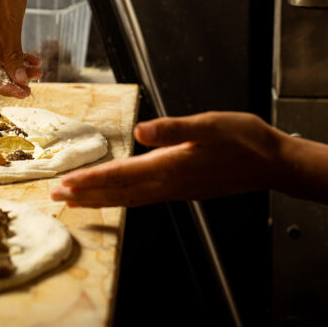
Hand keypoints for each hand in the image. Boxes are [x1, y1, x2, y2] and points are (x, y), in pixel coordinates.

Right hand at [0, 0, 42, 97]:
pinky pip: (1, 48)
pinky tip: (32, 59)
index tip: (23, 93)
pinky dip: (15, 54)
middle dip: (13, 75)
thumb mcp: (10, 29)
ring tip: (37, 69)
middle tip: (33, 83)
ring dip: (17, 65)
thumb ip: (13, 57)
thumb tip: (20, 81)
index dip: (3, 86)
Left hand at [50, 111, 287, 207]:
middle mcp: (168, 183)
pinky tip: (115, 196)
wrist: (271, 163)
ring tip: (75, 200)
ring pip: (128, 198)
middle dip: (84, 195)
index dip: (89, 180)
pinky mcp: (182, 189)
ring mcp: (175, 189)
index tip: (64, 185)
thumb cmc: (243, 140)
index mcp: (170, 166)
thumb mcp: (209, 125)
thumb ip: (174, 129)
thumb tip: (141, 132)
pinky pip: (141, 198)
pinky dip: (120, 198)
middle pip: (117, 193)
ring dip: (99, 199)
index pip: (119, 176)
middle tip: (56, 197)